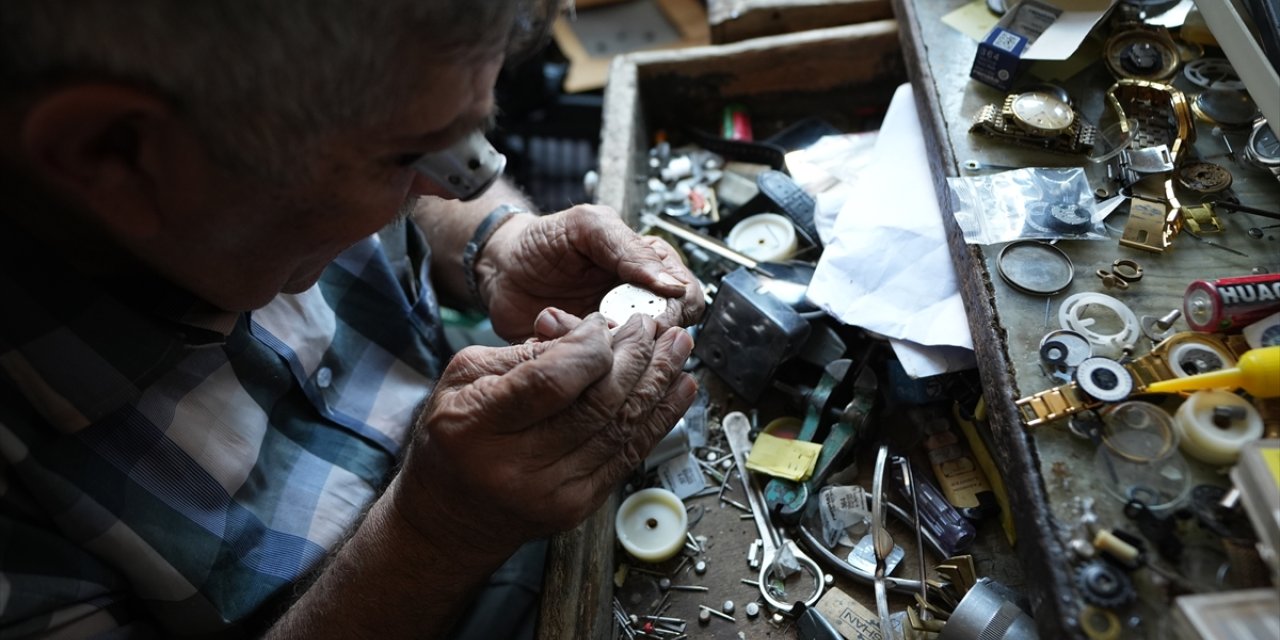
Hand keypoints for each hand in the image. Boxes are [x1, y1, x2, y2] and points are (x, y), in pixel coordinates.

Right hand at [395, 313, 696, 553]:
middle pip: (597, 403)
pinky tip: (679, 390)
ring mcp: (553, 492)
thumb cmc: (453, 439)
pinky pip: (630, 455)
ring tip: (678, 348)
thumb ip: (521, 353)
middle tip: (653, 325)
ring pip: (622, 428)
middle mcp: (518, 465)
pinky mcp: (580, 505)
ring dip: (658, 382)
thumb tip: (583, 331)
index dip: (588, 348)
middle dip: (635, 357)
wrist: (450, 517)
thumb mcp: (462, 381)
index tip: (602, 324)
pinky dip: (660, 418)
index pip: (551, 382)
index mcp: (477, 426)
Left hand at [474, 204, 703, 340]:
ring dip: (589, 346)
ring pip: (625, 361)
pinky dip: (566, 358)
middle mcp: (636, 310)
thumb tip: (671, 285)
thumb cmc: (545, 240)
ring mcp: (611, 338)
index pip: (688, 302)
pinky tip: (544, 335)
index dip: (671, 313)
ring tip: (552, 321)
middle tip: (591, 320)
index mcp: (650, 273)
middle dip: (623, 333)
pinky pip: (590, 374)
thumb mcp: (589, 227)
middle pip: (661, 339)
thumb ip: (631, 249)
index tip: (643, 315)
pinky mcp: (583, 360)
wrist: (500, 265)